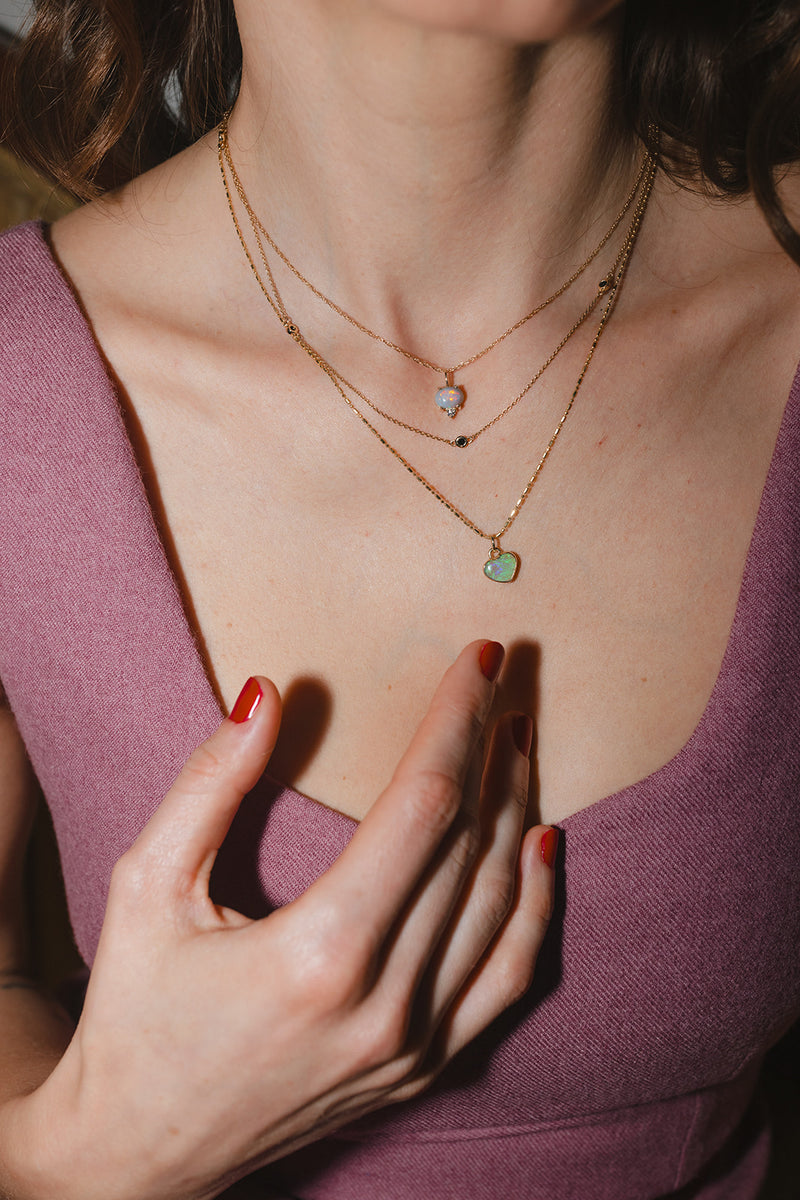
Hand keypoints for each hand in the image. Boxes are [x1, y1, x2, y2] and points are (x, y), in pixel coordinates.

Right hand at [2, 641, 556, 1199]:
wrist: (141, 1154)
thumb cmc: (136, 1016)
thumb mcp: (146, 887)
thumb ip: (208, 784)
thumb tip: (266, 692)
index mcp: (317, 955)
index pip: (424, 805)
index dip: (457, 720)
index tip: (480, 660)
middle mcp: (385, 1004)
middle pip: (473, 843)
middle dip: (492, 746)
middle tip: (503, 682)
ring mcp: (415, 1045)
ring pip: (502, 901)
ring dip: (518, 809)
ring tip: (518, 741)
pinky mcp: (426, 1069)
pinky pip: (509, 976)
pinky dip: (537, 904)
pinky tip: (544, 845)